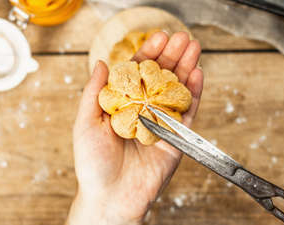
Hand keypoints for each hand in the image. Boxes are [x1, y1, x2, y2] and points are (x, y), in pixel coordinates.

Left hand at [67, 32, 202, 224]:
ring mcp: (162, 123)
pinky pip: (188, 113)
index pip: (138, 74)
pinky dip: (194, 93)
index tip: (159, 37)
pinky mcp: (176, 138)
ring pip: (177, 91)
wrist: (110, 197)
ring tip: (193, 47)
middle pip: (161, 78)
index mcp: (123, 105)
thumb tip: (103, 62)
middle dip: (172, 56)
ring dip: (186, 68)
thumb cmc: (93, 164)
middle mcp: (144, 111)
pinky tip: (197, 74)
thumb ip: (94, 92)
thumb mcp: (85, 123)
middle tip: (182, 37)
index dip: (148, 54)